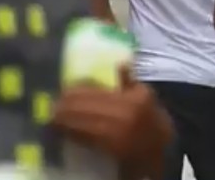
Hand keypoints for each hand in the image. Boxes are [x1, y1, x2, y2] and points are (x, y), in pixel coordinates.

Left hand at [54, 66, 171, 176]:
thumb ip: (131, 81)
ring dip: (66, 121)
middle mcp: (128, 113)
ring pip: (86, 123)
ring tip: (53, 118)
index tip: (63, 92)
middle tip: (52, 105)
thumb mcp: (146, 97)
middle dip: (67, 106)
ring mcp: (120, 132)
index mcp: (135, 98)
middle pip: (89, 107)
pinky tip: (63, 131)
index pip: (99, 92)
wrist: (162, 152)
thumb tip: (122, 62)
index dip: (77, 93)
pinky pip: (88, 138)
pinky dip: (73, 134)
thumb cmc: (150, 121)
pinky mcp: (114, 149)